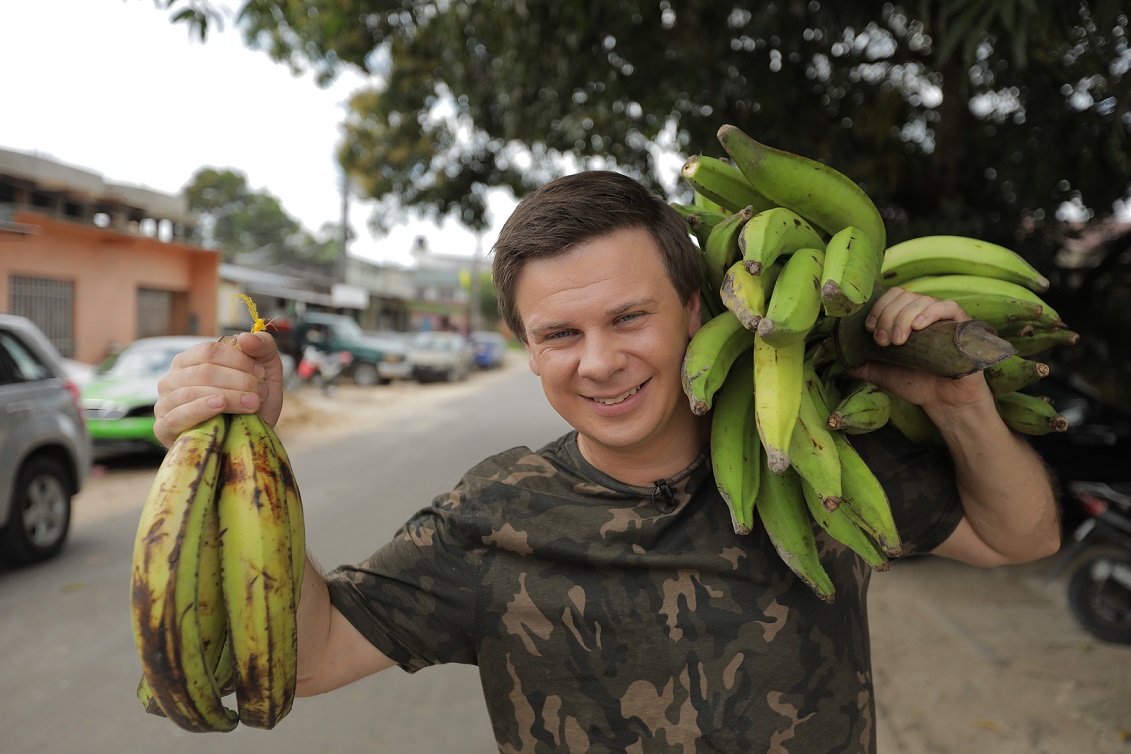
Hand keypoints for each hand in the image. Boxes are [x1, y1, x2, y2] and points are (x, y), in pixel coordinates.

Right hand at [154, 331, 283, 446]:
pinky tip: (220, 406)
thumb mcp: (266, 372)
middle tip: (261, 393)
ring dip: (229, 397)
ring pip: (191, 391)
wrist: (248, 442)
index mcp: (191, 360)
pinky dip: (201, 409)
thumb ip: (262, 347)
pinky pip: (177, 415)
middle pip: (203, 371)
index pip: (210, 350)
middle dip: (239, 381)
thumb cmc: (254, 403)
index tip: (262, 373)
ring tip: (253, 404)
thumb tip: (245, 337)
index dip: (240, 360)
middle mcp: (173, 378)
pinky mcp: (163, 427)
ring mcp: (165, 402)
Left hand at [846, 287, 991, 412]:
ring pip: (921, 300)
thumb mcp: (882, 372)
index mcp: (906, 317)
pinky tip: (918, 327)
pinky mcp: (962, 326)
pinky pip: (948, 307)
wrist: (942, 402)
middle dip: (887, 316)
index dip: (877, 308)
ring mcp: (943, 318)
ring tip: (898, 341)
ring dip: (904, 318)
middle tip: (882, 341)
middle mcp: (924, 313)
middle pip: (903, 296)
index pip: (891, 296)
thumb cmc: (915, 383)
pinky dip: (930, 312)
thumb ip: (862, 365)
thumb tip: (840, 361)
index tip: (868, 329)